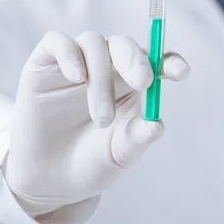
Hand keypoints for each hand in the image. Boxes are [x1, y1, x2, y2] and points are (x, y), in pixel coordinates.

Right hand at [4, 31, 189, 217]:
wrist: (47, 181)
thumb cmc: (89, 163)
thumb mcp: (118, 156)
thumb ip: (135, 139)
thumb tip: (157, 126)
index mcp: (131, 84)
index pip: (154, 60)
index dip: (168, 60)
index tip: (180, 73)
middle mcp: (105, 68)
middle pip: (124, 44)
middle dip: (137, 59)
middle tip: (143, 83)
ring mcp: (74, 64)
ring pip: (93, 43)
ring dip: (101, 78)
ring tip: (103, 119)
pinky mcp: (43, 65)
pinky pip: (57, 42)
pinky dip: (69, 54)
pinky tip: (77, 77)